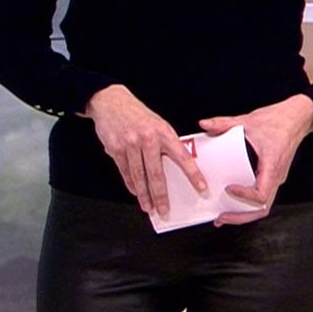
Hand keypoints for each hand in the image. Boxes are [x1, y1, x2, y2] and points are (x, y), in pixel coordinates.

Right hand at [84, 85, 207, 219]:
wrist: (110, 101)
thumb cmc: (137, 114)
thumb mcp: (158, 124)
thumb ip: (166, 144)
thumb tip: (176, 167)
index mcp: (163, 132)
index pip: (183, 157)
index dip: (193, 174)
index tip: (202, 188)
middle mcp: (147, 138)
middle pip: (156, 174)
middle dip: (161, 196)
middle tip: (165, 210)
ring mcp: (130, 144)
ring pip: (139, 177)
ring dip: (144, 195)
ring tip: (148, 207)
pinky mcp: (115, 148)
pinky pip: (125, 172)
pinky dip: (131, 184)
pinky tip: (135, 192)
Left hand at [203, 94, 312, 225]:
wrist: (297, 118)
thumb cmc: (277, 120)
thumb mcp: (247, 120)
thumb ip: (224, 123)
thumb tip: (203, 124)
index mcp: (272, 166)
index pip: (261, 194)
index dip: (244, 196)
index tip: (228, 189)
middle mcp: (276, 177)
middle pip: (262, 208)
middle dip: (240, 217)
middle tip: (219, 218)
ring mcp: (276, 179)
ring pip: (263, 206)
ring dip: (244, 214)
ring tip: (222, 216)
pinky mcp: (273, 177)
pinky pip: (262, 197)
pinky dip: (248, 204)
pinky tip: (232, 202)